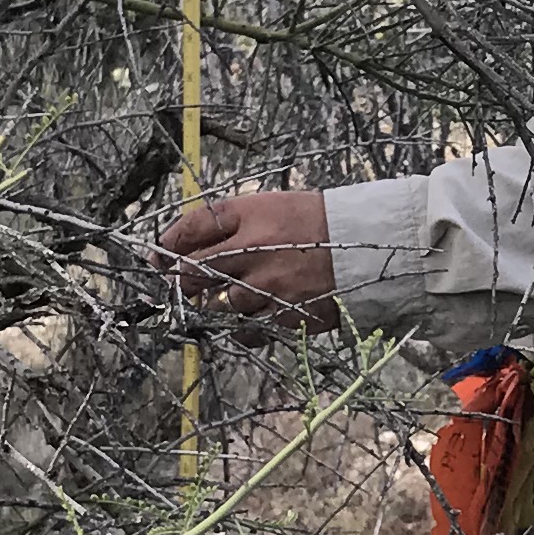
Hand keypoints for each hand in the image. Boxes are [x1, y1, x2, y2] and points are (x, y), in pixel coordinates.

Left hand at [158, 187, 337, 329]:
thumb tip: (183, 244)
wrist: (372, 248)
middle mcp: (254, 249)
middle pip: (195, 271)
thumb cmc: (320, 224)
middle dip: (186, 280)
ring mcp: (269, 286)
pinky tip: (264, 310)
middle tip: (189, 282)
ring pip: (222, 304)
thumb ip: (233, 223)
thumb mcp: (275, 206)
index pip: (192, 228)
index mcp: (251, 214)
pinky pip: (249, 328)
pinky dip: (249, 323)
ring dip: (224, 301)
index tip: (162, 254)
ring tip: (249, 290)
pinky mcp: (285, 315)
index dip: (169, 243)